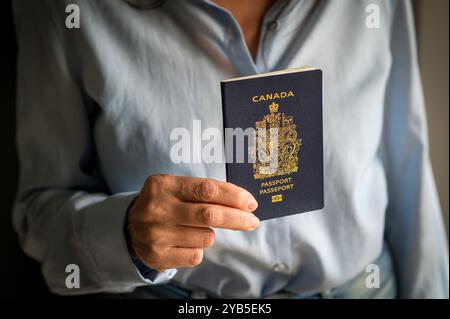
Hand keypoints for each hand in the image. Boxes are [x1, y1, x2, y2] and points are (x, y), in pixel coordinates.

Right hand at [126, 174, 258, 271]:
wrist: (129, 228)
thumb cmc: (163, 203)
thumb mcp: (175, 188)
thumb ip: (204, 191)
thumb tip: (243, 202)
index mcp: (164, 185)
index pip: (207, 189)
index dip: (233, 196)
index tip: (250, 202)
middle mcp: (158, 209)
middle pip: (210, 214)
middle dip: (237, 218)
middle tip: (252, 221)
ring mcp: (157, 234)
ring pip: (206, 237)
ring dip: (211, 233)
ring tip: (195, 228)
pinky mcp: (158, 256)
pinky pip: (197, 255)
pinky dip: (199, 248)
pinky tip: (185, 241)